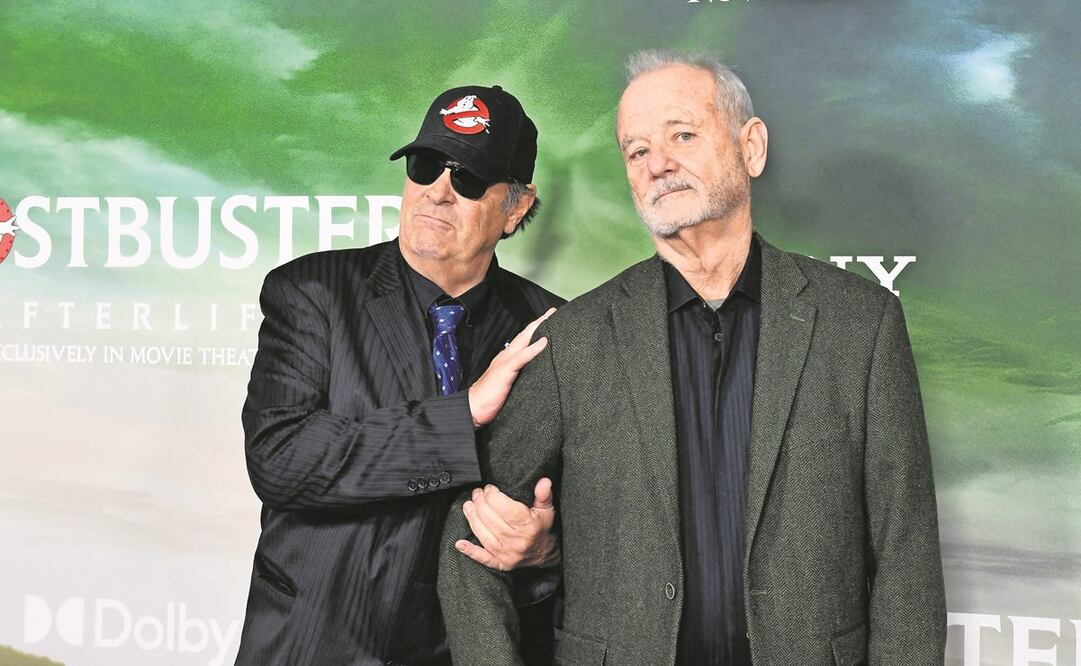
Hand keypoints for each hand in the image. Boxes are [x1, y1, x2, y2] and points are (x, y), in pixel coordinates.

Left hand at [455, 477, 560, 570]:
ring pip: (484, 535)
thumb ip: (543, 495)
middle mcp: (517, 541)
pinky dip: (471, 552)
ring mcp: (507, 554)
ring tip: (467, 506)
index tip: (490, 488)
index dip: (493, 496)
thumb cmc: (542, 528)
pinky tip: (460, 544)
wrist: (544, 553)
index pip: (506, 509)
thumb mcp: (546, 510)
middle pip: (492, 520)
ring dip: (472, 519)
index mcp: (529, 526)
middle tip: (477, 494)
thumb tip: (544, 481)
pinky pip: (483, 558)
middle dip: (481, 503)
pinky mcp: (501, 564)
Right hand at [467, 308, 554, 426]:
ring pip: (524, 340)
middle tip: (553, 311)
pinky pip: (522, 358)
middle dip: (539, 322)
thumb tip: (534, 373)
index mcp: (508, 359)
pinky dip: (533, 348)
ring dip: (538, 328)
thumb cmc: (490, 399)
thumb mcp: (509, 385)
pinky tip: (544, 341)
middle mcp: (506, 356)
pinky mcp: (505, 371)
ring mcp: (505, 362)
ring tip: (551, 318)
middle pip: (525, 335)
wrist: (472, 408)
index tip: (549, 320)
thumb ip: (519, 376)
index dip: (536, 330)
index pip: (524, 341)